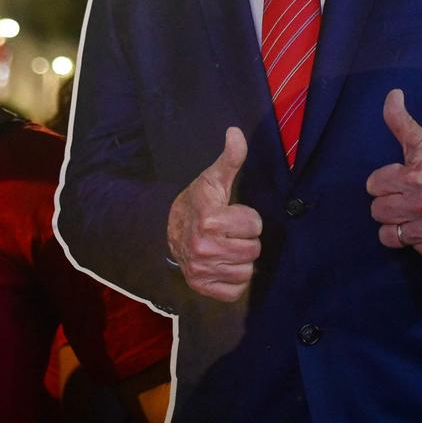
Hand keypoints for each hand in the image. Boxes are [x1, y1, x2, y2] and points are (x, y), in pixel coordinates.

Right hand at [167, 128, 260, 301]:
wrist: (167, 229)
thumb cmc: (197, 202)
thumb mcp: (213, 179)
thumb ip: (230, 158)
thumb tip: (236, 132)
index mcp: (209, 220)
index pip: (254, 225)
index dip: (247, 218)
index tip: (232, 214)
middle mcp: (203, 248)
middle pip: (253, 250)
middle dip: (246, 239)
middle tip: (230, 232)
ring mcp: (202, 271)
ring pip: (246, 271)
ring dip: (241, 260)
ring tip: (227, 248)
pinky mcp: (202, 287)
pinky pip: (236, 290)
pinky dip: (234, 280)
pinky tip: (223, 265)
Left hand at [367, 89, 421, 258]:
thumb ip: (401, 121)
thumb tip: (392, 94)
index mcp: (415, 177)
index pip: (373, 185)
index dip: (385, 180)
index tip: (401, 178)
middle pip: (377, 210)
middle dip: (389, 201)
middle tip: (406, 196)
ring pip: (386, 233)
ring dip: (396, 223)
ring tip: (411, 212)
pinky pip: (405, 247)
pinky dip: (412, 238)